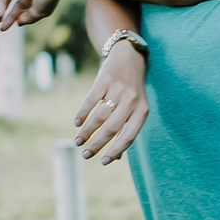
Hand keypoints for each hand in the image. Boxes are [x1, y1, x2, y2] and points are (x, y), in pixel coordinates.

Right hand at [74, 44, 147, 163]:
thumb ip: (126, 130)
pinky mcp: (105, 80)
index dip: (116, 150)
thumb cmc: (131, 91)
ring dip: (87, 131)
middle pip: (112, 128)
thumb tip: (116, 158)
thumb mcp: (135, 109)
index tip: (103, 162)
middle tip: (85, 154)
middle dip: (97, 144)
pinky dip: (82, 113)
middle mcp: (132, 101)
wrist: (129, 58)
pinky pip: (91, 100)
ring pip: (100, 116)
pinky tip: (77, 123)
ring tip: (78, 141)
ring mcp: (118, 89)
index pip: (129, 136)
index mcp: (142, 112)